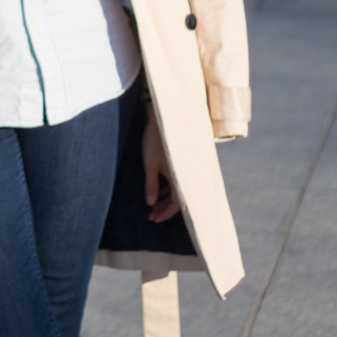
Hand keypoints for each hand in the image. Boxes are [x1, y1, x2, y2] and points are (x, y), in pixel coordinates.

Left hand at [142, 108, 178, 222]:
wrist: (164, 117)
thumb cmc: (155, 140)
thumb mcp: (150, 164)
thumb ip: (151, 185)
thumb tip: (151, 203)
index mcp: (181, 177)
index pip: (177, 203)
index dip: (165, 213)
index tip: (153, 219)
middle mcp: (186, 174)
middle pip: (179, 198)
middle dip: (164, 208)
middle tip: (151, 216)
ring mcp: (184, 168)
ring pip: (178, 189)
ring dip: (166, 198)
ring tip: (152, 205)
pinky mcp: (181, 161)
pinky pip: (178, 179)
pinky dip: (168, 187)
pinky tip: (159, 190)